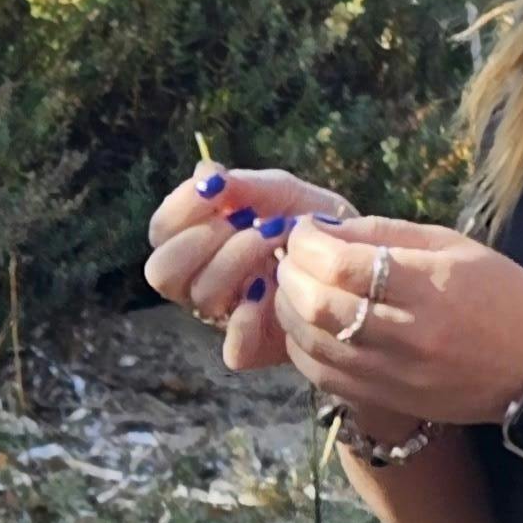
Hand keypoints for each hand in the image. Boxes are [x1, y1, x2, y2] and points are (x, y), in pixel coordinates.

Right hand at [143, 164, 357, 372]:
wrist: (362, 265)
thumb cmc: (313, 225)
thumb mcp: (283, 193)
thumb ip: (245, 184)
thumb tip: (205, 174)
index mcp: (199, 243)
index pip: (160, 231)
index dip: (180, 209)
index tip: (216, 188)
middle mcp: (202, 281)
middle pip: (162, 271)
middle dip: (203, 239)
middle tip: (247, 221)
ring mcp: (225, 317)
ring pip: (200, 297)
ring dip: (237, 260)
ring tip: (275, 239)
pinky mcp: (255, 348)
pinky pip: (233, 347)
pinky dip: (249, 320)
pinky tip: (272, 291)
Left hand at [277, 216, 522, 426]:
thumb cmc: (503, 297)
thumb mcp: (454, 247)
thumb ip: (386, 233)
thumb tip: (325, 227)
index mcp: (429, 287)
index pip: (340, 265)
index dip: (308, 243)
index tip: (305, 230)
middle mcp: (409, 334)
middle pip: (316, 305)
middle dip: (289, 273)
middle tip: (291, 256)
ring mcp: (396, 374)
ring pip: (312, 343)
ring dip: (288, 309)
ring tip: (293, 287)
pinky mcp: (390, 400)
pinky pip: (323, 376)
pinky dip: (302, 347)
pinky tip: (305, 325)